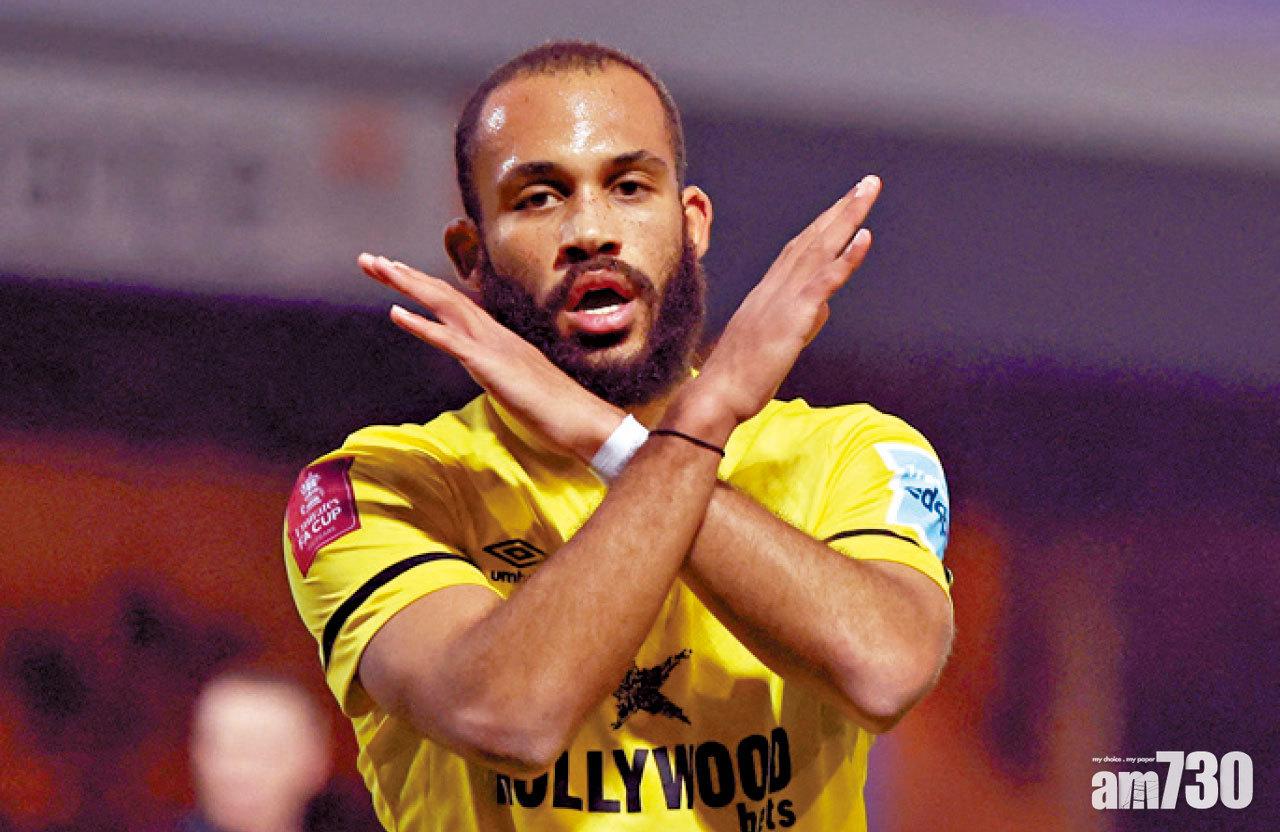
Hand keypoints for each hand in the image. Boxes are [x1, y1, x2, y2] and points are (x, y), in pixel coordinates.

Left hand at [357, 254, 623, 461]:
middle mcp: (493, 333)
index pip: (453, 303)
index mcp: (497, 337)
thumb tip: (484, 368)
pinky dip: (421, 325)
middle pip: (442, 294)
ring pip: (443, 306)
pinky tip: (395, 312)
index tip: (394, 272)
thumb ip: (498, 371)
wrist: (583, 420)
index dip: (422, 285)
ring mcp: (492, 346)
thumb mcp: (517, 385)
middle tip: (368, 259)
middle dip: (403, 275)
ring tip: (377, 267)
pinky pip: (450, 341)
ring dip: (407, 285)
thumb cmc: (555, 410)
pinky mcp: (490, 366)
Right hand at [683, 175, 880, 429]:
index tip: (845, 203)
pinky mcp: (792, 317)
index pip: (801, 249)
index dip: (825, 224)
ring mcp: (783, 299)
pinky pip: (823, 281)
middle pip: (813, 238)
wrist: (717, 395)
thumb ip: (801, 322)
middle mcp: (775, 287)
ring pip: (819, 249)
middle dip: (842, 208)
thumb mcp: (776, 344)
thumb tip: (823, 309)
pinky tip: (864, 236)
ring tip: (868, 191)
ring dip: (847, 217)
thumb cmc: (741, 376)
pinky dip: (845, 257)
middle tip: (868, 183)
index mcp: (769, 292)